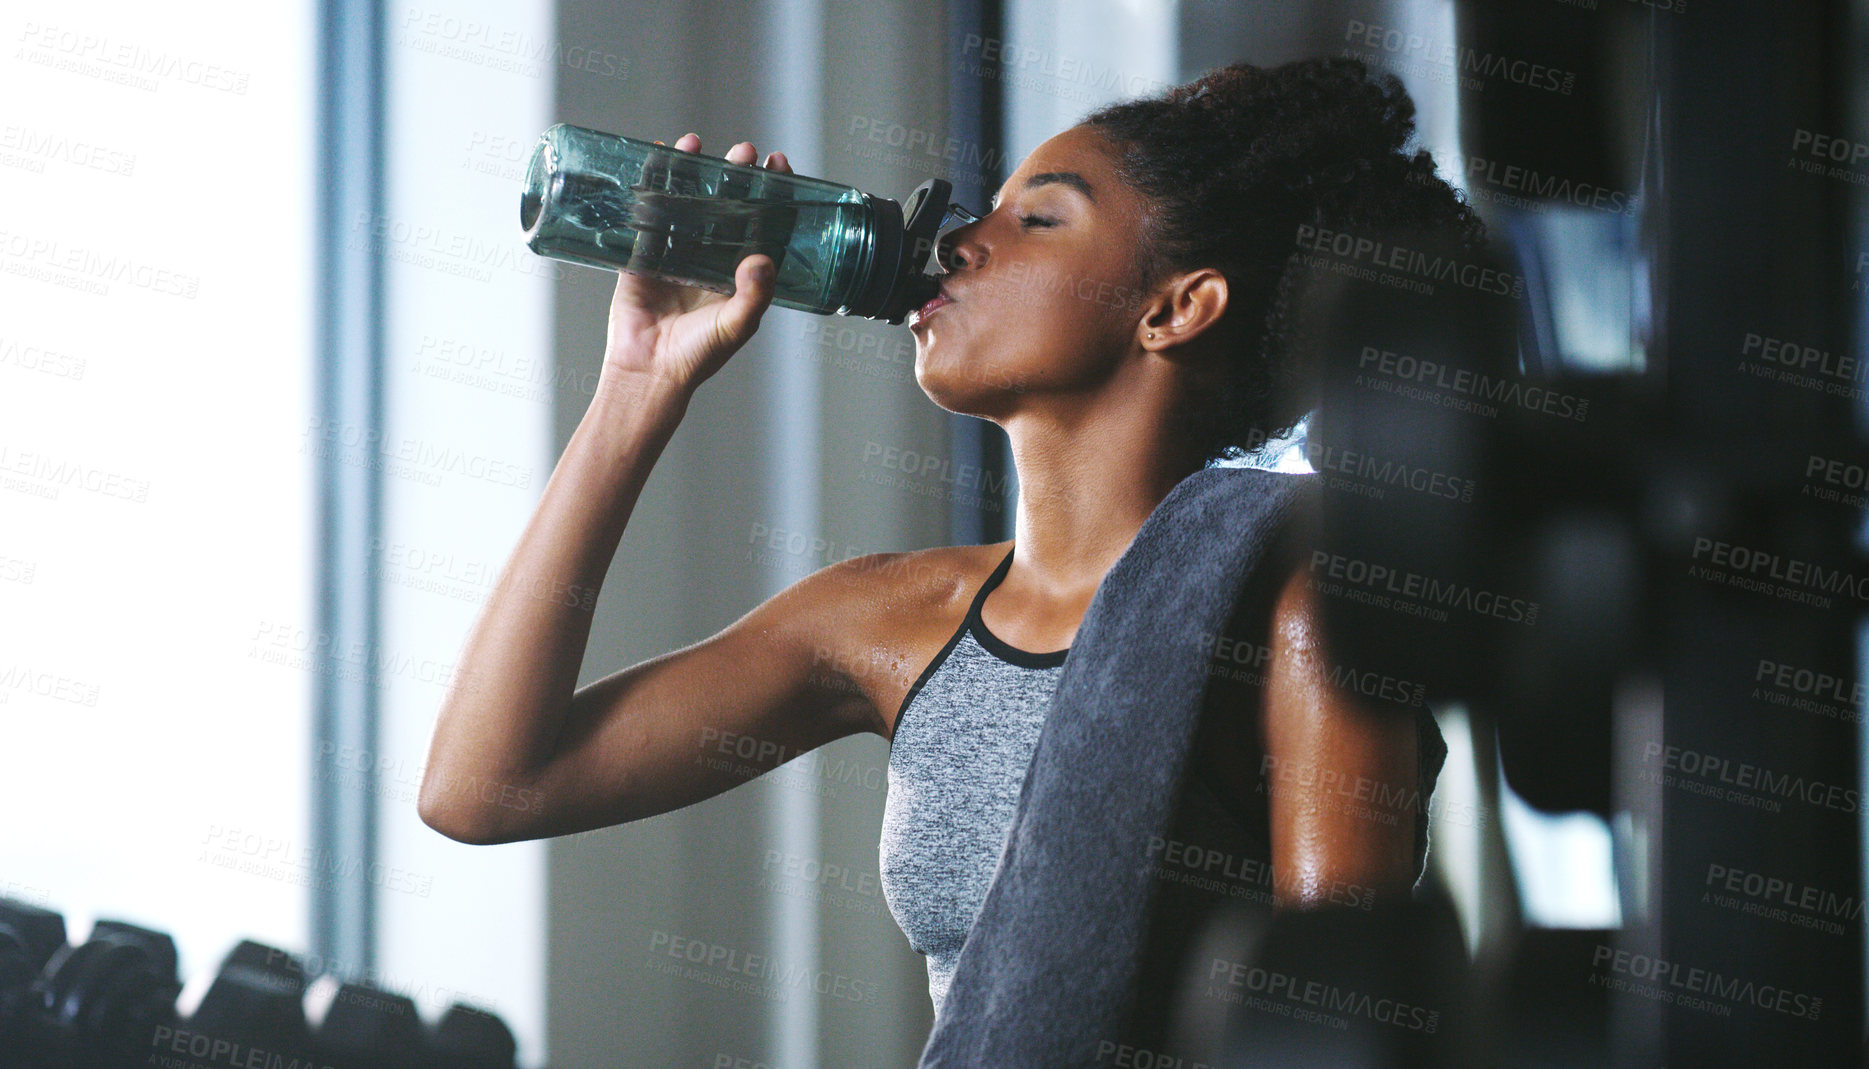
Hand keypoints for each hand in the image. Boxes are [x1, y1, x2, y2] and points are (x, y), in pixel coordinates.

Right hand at [598, 133, 793, 397]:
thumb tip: (763, 257)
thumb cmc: (698, 356)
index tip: (778, 165)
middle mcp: (711, 256)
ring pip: (687, 201)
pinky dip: (651, 184)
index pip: (762, 221)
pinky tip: (657, 157)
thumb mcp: (736, 326)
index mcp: (739, 271)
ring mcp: (676, 252)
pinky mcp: (643, 254)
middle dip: (735, 175)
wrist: (649, 371)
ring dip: (692, 171)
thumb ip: (754, 295)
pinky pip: (647, 212)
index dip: (772, 193)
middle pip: (726, 203)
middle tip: (743, 151)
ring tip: (697, 144)